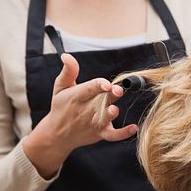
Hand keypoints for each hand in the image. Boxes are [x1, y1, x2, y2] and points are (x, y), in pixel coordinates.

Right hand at [23, 53, 136, 178]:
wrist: (57, 135)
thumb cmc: (61, 108)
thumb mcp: (60, 88)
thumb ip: (69, 71)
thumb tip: (67, 55)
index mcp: (76, 97)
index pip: (89, 89)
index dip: (98, 85)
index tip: (106, 83)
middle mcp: (85, 110)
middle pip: (100, 101)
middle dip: (109, 96)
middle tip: (118, 90)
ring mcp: (93, 123)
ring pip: (104, 118)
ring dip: (110, 114)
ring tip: (115, 109)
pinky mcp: (100, 133)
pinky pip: (113, 135)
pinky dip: (123, 133)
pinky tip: (134, 128)